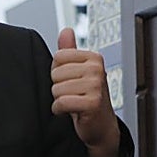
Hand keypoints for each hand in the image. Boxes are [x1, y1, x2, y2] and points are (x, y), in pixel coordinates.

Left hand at [51, 27, 122, 156]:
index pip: (58, 57)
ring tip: (73, 103)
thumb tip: (66, 31)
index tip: (71, 81)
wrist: (100, 125)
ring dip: (60, 100)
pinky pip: (62, 102)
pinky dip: (60, 110)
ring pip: (57, 89)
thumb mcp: (78, 72)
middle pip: (55, 74)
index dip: (58, 72)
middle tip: (73, 94)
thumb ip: (70, 51)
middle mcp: (97, 69)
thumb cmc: (88, 98)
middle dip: (59, 87)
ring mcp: (96, 85)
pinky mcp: (93, 102)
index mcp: (93, 58)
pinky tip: (71, 112)